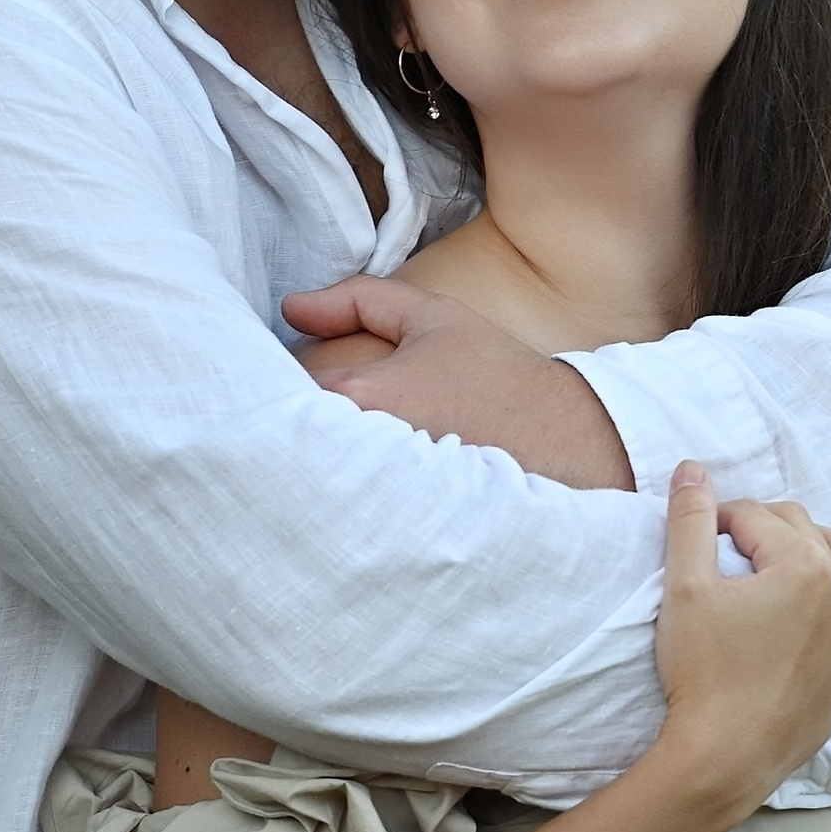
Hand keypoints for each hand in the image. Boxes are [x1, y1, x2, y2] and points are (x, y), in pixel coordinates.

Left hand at [282, 274, 632, 490]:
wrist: (566, 444)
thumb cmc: (499, 376)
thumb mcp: (433, 317)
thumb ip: (357, 299)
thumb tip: (292, 307)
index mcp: (360, 395)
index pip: (273, 380)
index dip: (264, 372)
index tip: (266, 366)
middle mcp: (357, 454)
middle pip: (277, 435)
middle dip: (275, 420)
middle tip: (275, 410)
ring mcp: (372, 500)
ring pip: (302, 474)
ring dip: (300, 458)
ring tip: (318, 443)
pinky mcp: (388, 532)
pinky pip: (334, 508)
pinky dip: (331, 493)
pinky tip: (350, 480)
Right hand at [651, 468, 830, 822]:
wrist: (726, 754)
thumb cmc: (701, 671)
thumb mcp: (684, 587)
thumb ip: (689, 520)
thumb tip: (692, 468)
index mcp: (800, 563)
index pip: (755, 516)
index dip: (717, 520)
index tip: (695, 539)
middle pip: (802, 529)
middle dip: (763, 527)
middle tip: (726, 549)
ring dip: (817, 546)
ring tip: (780, 557)